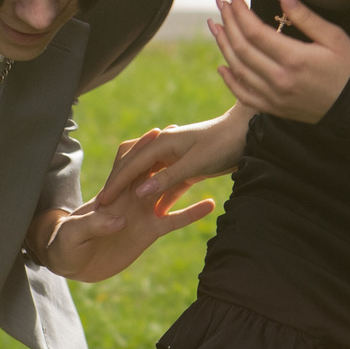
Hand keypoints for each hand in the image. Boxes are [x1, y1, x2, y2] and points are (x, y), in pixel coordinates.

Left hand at [35, 112, 254, 281]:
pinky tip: (210, 204)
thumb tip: (116, 219)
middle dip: (170, 155)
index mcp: (110, 194)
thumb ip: (93, 225)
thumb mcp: (73, 235)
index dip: (141, 149)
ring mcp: (141, 213)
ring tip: (209, 165)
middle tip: (192, 141)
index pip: (128, 165)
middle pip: (154, 170)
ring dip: (186, 179)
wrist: (71, 265)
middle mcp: (129, 198)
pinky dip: (191, 213)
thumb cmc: (65, 245)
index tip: (158, 134)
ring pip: (168, 191)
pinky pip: (174, 219)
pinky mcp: (149, 232)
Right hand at [89, 110, 252, 213]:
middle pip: (136, 173)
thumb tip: (141, 192)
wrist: (248, 134)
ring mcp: (176, 159)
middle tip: (103, 210)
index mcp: (162, 144)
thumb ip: (168, 178)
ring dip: (140, 195)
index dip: (115, 185)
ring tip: (126, 214)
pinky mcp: (188, 168)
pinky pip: (170, 185)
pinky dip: (163, 197)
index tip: (101, 202)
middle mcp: (165, 150)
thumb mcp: (195, 164)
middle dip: (120, 190)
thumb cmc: (222, 144)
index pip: (131, 167)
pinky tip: (158, 212)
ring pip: (152, 180)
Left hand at [211, 0, 349, 122]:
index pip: (255, 31)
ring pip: (238, 69)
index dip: (240, 11)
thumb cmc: (348, 67)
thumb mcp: (333, 36)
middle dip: (228, 22)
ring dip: (223, 45)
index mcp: (294, 59)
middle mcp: (279, 80)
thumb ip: (304, 16)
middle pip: (242, 47)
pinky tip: (221, 65)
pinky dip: (230, 80)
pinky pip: (244, 94)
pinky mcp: (274, 108)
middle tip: (220, 3)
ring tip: (215, 25)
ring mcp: (274, 97)